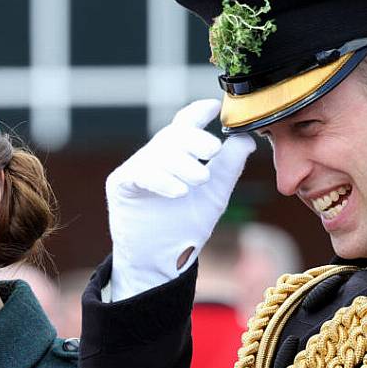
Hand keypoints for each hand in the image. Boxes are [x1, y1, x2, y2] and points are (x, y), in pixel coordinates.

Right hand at [106, 99, 255, 300]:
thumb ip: (229, 166)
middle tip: (213, 149)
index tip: (214, 105)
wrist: (161, 262)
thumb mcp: (215, 194)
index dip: (198, 111)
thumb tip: (245, 139)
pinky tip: (179, 191)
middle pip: (173, 134)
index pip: (185, 123)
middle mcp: (156, 156)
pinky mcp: (121, 184)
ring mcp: (136, 168)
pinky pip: (140, 173)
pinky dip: (162, 180)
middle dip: (195, 139)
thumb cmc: (184, 227)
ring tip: (200, 179)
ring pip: (159, 153)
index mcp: (178, 154)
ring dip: (182, 164)